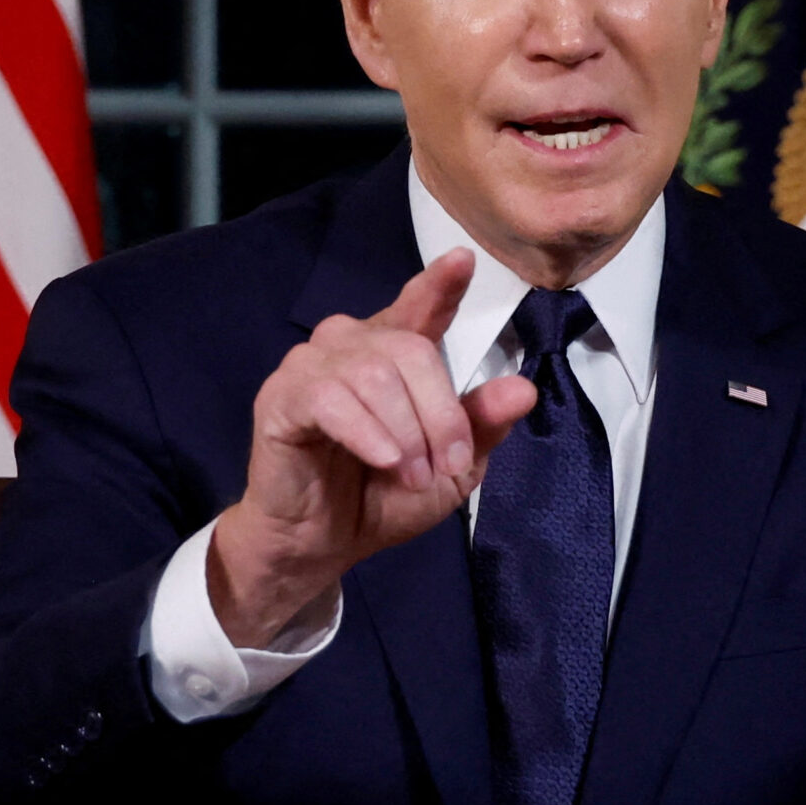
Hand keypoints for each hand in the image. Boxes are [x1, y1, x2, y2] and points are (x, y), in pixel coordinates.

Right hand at [211, 249, 537, 646]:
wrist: (322, 544)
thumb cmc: (382, 496)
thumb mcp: (449, 468)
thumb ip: (480, 426)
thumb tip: (523, 388)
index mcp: (394, 352)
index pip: (420, 305)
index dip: (440, 283)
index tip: (463, 260)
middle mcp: (351, 344)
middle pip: (411, 351)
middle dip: (440, 415)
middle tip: (446, 466)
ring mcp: (312, 365)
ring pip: (376, 375)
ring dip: (407, 433)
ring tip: (412, 474)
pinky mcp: (282, 396)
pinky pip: (332, 399)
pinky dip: (369, 433)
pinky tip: (384, 459)